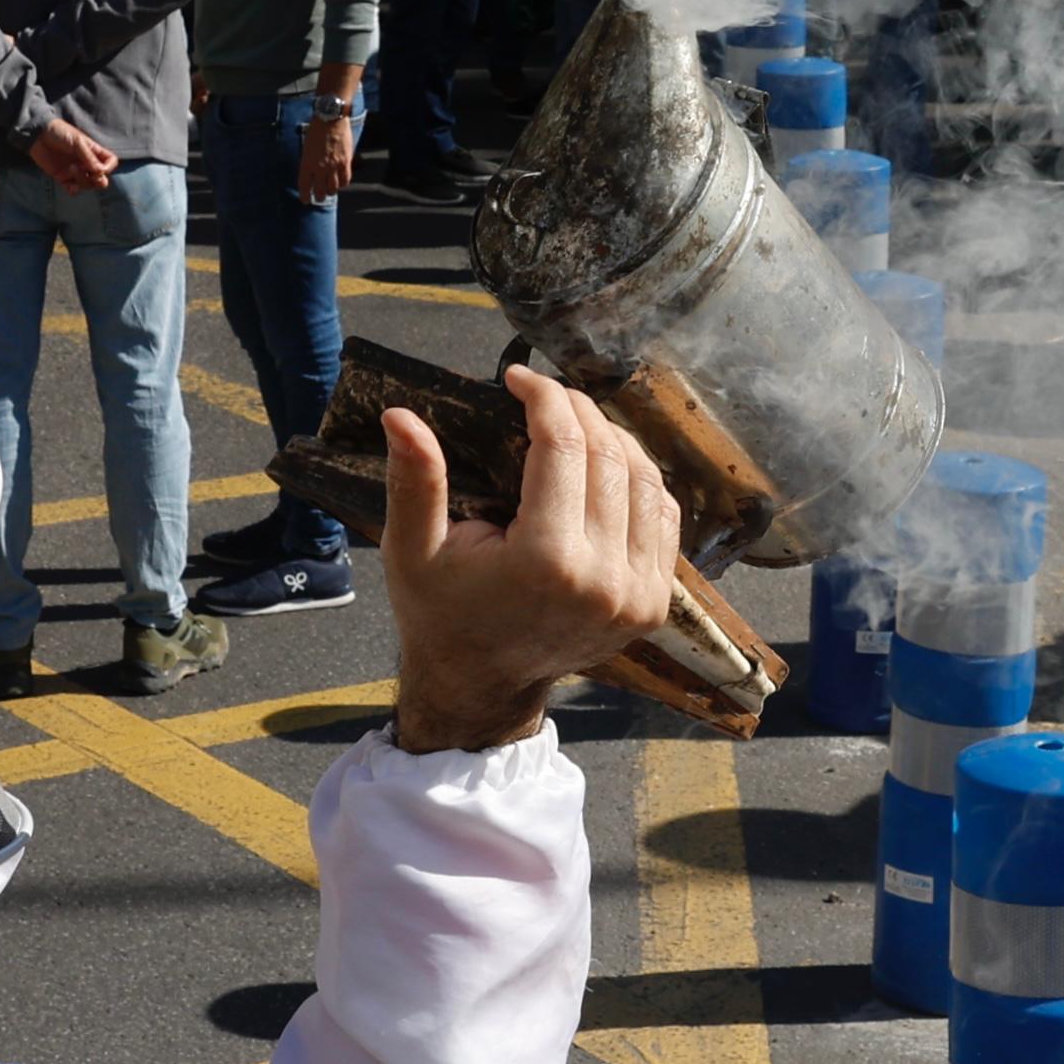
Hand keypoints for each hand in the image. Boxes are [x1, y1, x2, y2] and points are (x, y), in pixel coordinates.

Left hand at [29, 114, 119, 192]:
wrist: (37, 136)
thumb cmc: (59, 132)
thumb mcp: (77, 141)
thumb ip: (88, 156)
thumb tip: (100, 171)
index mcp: (93, 151)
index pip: (110, 162)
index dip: (108, 168)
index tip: (100, 169)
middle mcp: (86, 163)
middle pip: (101, 178)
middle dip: (98, 180)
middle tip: (89, 175)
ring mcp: (75, 171)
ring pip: (88, 185)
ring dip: (82, 181)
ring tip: (71, 169)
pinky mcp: (63, 178)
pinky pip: (73, 189)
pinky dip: (73, 189)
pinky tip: (68, 184)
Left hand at [297, 110, 354, 204]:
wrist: (330, 118)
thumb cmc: (316, 130)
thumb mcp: (306, 147)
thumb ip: (309, 162)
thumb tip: (312, 173)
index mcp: (307, 163)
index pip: (304, 186)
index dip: (305, 196)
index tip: (305, 200)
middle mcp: (319, 167)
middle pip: (320, 191)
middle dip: (319, 197)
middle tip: (319, 197)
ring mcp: (334, 165)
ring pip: (333, 188)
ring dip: (331, 191)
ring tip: (330, 190)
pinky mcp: (345, 162)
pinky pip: (346, 179)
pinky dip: (343, 184)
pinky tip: (341, 182)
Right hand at [381, 368, 681, 752]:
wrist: (482, 686)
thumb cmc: (441, 614)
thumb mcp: (413, 551)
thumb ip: (414, 482)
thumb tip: (400, 414)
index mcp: (546, 563)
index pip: (563, 446)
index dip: (544, 397)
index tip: (518, 377)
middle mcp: (604, 579)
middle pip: (609, 456)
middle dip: (577, 410)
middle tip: (545, 394)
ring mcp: (638, 595)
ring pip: (646, 480)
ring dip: (612, 438)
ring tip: (574, 422)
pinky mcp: (655, 603)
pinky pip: (663, 516)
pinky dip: (639, 479)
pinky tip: (605, 465)